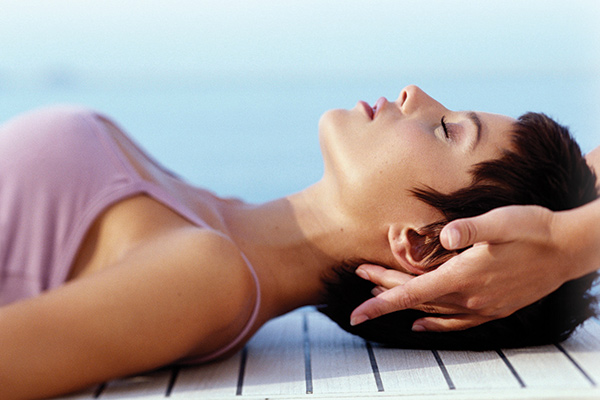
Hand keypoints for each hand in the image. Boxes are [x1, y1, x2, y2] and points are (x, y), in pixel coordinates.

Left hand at [350, 205, 573, 331]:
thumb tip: (444, 234)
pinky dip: (434, 324)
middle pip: (416, 299)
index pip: (412, 293)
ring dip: (403, 302)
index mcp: (463, 276)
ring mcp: (481, 307)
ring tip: (379, 292)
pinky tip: (420, 325)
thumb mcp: (501, 221)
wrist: (567, 250)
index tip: (357, 313)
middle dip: (384, 289)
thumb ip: (471, 229)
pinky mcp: (492, 309)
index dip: (381, 302)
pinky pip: (455, 323)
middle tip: (360, 275)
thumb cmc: (532, 230)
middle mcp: (469, 297)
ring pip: (431, 310)